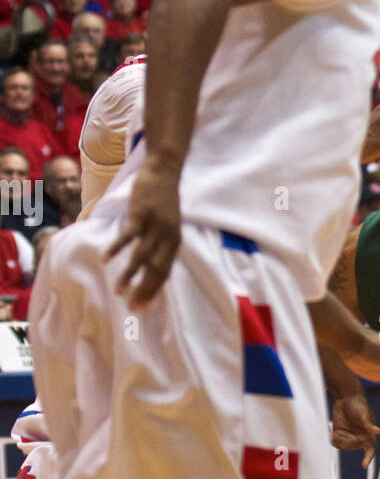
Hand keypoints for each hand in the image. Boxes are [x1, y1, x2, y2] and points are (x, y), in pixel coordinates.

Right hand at [103, 156, 180, 308]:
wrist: (164, 171)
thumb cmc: (163, 201)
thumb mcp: (168, 226)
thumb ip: (161, 245)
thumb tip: (152, 268)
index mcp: (174, 242)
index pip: (164, 273)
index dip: (153, 291)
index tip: (142, 306)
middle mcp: (167, 237)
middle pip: (155, 270)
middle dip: (144, 290)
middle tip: (132, 307)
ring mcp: (154, 226)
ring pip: (142, 257)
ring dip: (130, 275)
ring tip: (119, 290)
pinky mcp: (141, 215)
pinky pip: (128, 236)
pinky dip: (116, 249)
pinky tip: (106, 260)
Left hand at [331, 394, 379, 468]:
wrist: (345, 398)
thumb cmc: (359, 404)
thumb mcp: (364, 413)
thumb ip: (369, 424)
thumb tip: (378, 431)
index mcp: (369, 435)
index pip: (371, 450)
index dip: (368, 458)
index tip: (364, 465)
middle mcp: (359, 438)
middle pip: (352, 447)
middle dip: (346, 441)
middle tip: (339, 433)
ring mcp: (349, 437)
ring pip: (343, 446)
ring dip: (339, 440)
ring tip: (336, 432)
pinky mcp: (340, 434)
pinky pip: (336, 443)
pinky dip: (334, 439)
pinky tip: (333, 433)